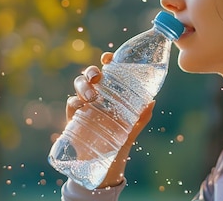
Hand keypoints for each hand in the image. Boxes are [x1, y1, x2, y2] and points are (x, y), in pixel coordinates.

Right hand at [66, 52, 155, 187]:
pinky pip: (70, 104)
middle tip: (97, 77)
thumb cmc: (120, 140)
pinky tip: (80, 106)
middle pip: (90, 74)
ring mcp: (84, 105)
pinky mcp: (73, 118)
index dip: (106, 61)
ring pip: (78, 85)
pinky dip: (74, 102)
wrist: (105, 164)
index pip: (107, 70)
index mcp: (111, 92)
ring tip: (92, 97)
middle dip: (91, 71)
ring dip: (83, 86)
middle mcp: (97, 95)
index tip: (109, 58)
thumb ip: (141, 117)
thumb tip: (152, 101)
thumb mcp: (132, 129)